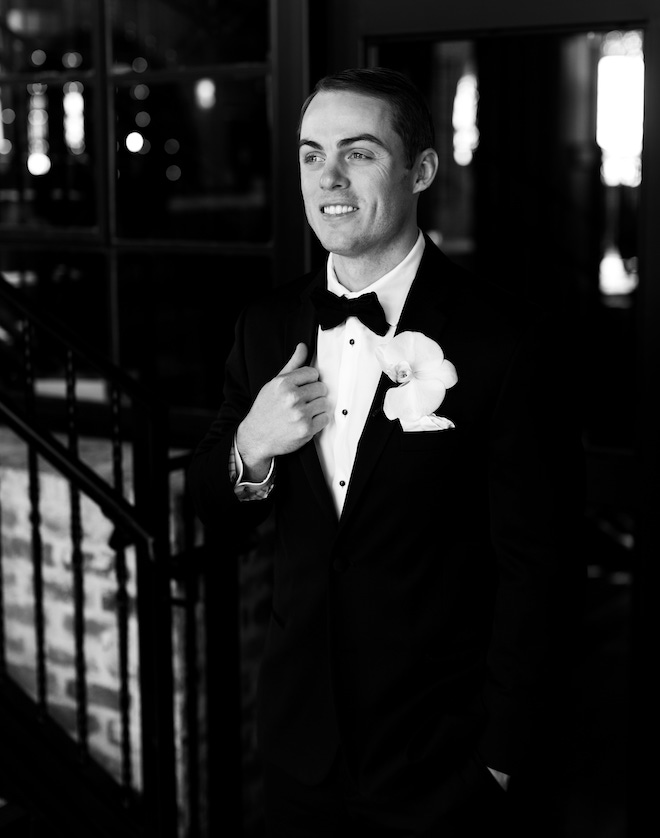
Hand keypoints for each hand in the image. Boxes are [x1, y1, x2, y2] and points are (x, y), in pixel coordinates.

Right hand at [236, 343, 328, 480]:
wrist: (257, 436)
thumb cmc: (266, 408)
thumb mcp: (274, 384)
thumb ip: (292, 365)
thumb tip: (304, 346)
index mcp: (283, 383)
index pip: (313, 373)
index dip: (309, 381)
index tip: (302, 388)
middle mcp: (292, 397)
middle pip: (321, 387)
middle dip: (314, 394)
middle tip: (303, 402)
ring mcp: (300, 414)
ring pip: (324, 403)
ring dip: (317, 408)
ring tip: (303, 412)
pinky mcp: (306, 429)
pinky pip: (325, 418)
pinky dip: (319, 421)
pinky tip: (306, 421)